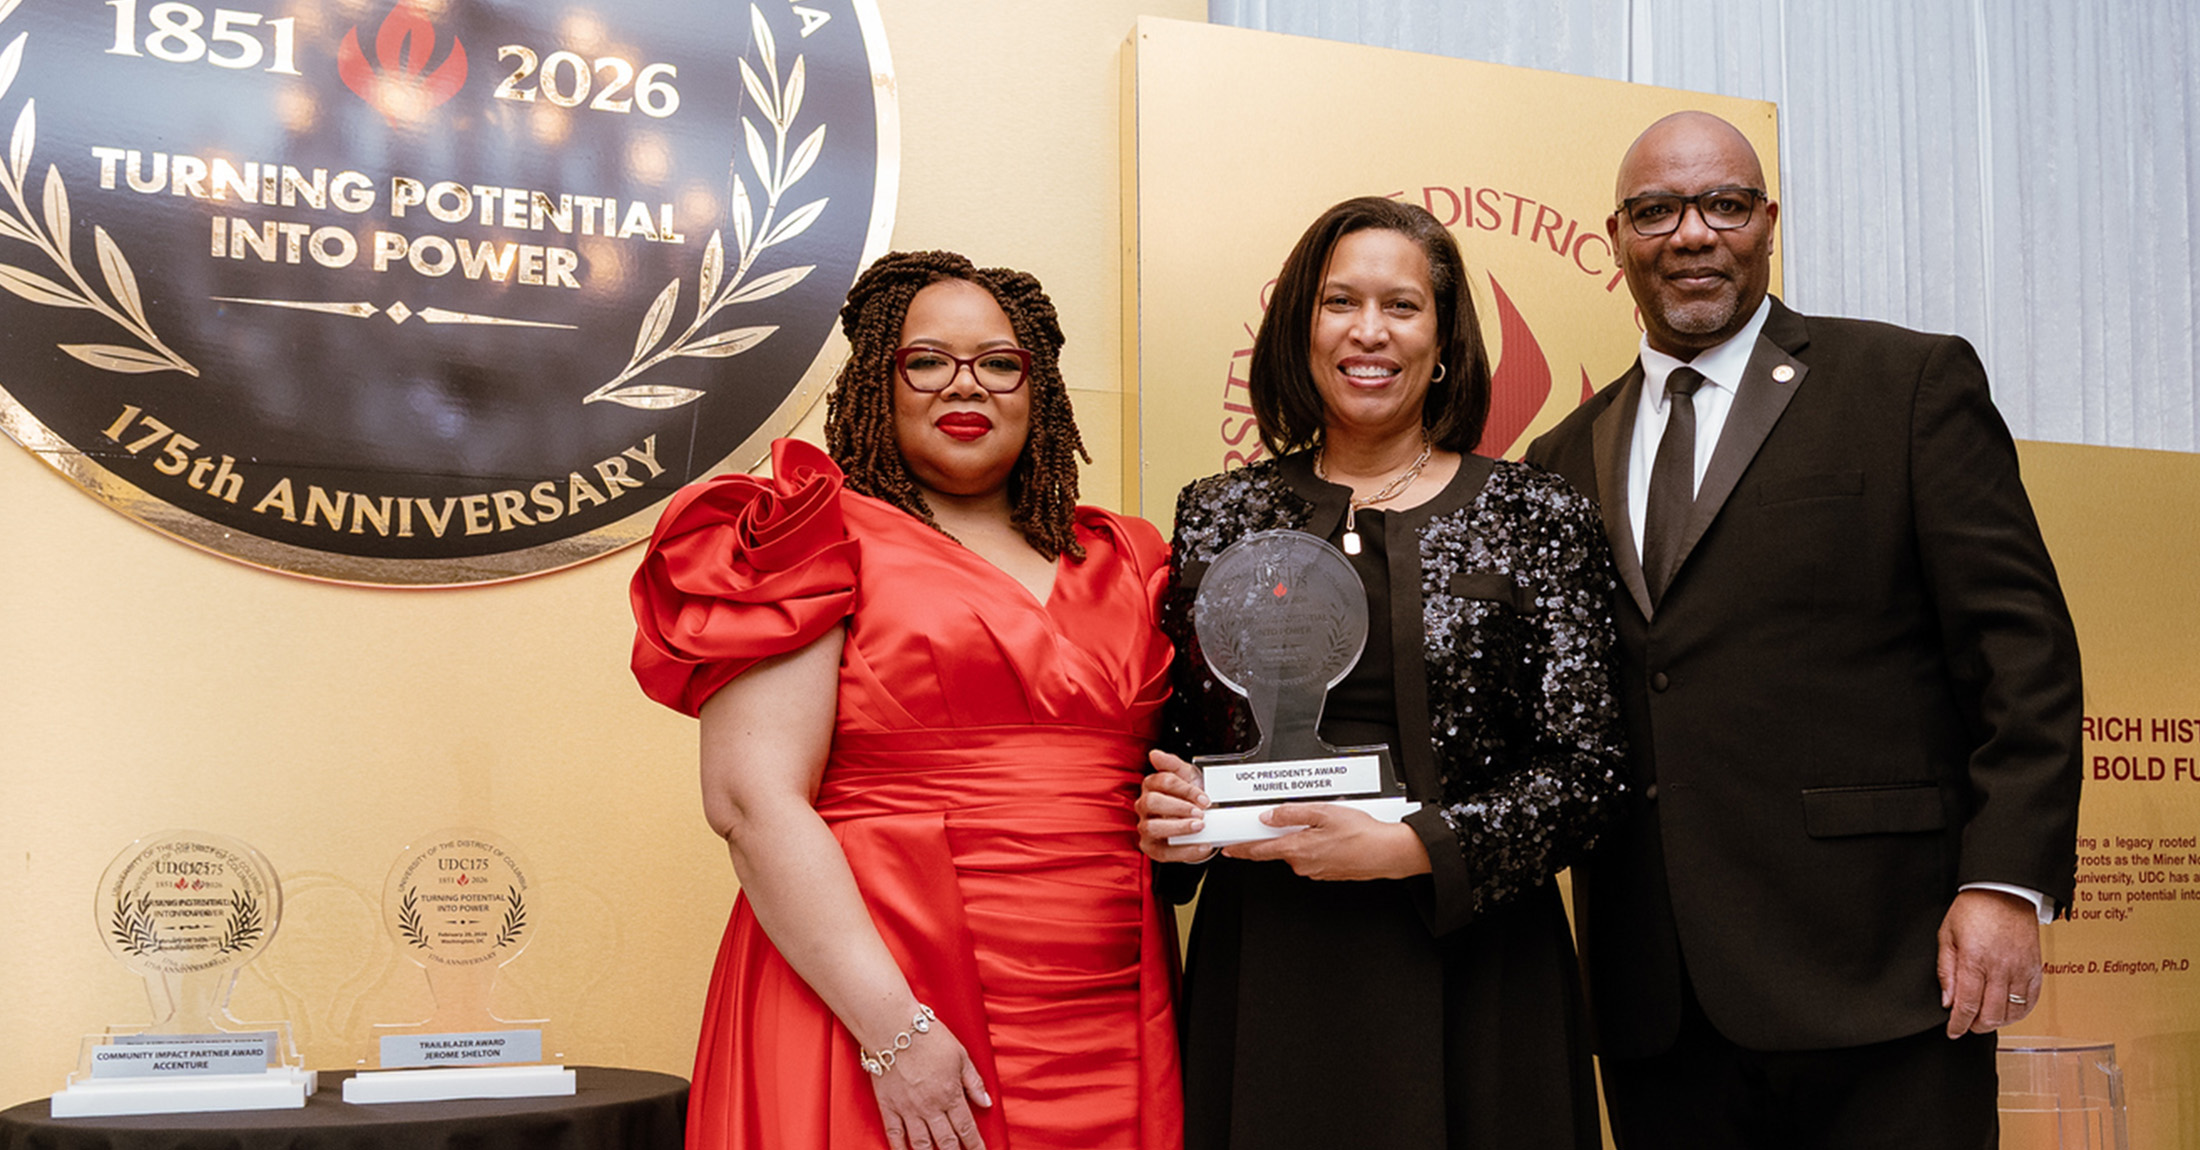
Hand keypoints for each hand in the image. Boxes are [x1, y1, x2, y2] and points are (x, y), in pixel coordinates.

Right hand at [868, 1017, 990, 1149]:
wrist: (893, 1028)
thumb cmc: (929, 1038)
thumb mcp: (960, 1056)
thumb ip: (973, 1082)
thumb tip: (986, 1103)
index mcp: (950, 1094)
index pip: (966, 1128)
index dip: (975, 1145)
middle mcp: (930, 1107)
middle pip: (946, 1141)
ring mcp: (907, 1109)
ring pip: (921, 1144)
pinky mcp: (888, 1106)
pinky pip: (894, 1134)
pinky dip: (900, 1149)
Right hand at [1137, 750, 1217, 862]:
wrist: (1200, 822)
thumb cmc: (1190, 797)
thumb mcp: (1187, 776)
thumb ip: (1173, 764)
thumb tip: (1155, 754)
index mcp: (1151, 786)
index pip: (1162, 781)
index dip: (1184, 789)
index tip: (1203, 798)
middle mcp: (1144, 806)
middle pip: (1152, 802)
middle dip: (1178, 807)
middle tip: (1200, 813)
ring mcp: (1146, 827)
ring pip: (1152, 827)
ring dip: (1178, 827)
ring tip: (1199, 827)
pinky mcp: (1152, 848)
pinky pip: (1163, 852)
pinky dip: (1185, 850)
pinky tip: (1202, 845)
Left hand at [1221, 803, 1430, 880]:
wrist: (1388, 853)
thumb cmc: (1361, 833)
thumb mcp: (1322, 813)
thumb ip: (1291, 814)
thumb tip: (1269, 816)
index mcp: (1296, 849)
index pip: (1258, 850)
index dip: (1240, 848)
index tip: (1228, 847)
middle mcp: (1302, 864)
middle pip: (1279, 848)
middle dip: (1281, 834)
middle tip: (1294, 819)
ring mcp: (1315, 871)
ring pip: (1298, 851)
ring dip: (1303, 838)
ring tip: (1325, 824)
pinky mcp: (1328, 873)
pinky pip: (1313, 857)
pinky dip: (1317, 845)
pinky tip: (1333, 836)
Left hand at [1937, 888, 2042, 1036]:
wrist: (2004, 891)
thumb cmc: (1973, 909)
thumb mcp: (1947, 935)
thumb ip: (1946, 970)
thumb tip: (1948, 1001)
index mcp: (1974, 960)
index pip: (1967, 1005)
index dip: (1958, 1024)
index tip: (1953, 1031)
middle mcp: (2000, 968)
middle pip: (1991, 1014)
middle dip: (1976, 1026)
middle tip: (1966, 1024)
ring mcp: (2021, 970)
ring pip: (2012, 1012)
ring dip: (1997, 1022)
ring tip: (1984, 1018)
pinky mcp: (2035, 969)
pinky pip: (2031, 1001)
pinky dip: (2019, 1013)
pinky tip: (2007, 1012)